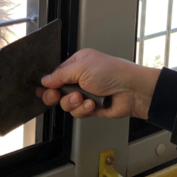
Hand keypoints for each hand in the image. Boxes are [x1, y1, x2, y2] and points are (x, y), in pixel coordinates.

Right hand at [37, 49, 160, 119]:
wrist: (132, 91)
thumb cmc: (112, 73)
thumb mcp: (81, 68)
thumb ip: (60, 75)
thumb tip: (44, 80)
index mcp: (77, 63)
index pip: (55, 75)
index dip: (49, 83)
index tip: (43, 90)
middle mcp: (80, 78)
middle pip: (56, 91)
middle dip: (56, 95)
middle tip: (56, 95)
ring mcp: (85, 94)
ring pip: (66, 104)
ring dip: (73, 103)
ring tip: (83, 98)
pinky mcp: (91, 108)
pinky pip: (78, 113)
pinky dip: (84, 110)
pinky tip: (93, 105)